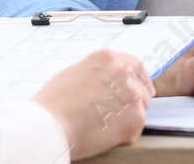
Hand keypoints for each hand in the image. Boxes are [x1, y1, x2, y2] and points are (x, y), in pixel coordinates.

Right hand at [33, 50, 153, 160]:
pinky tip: (105, 135)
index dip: (139, 79)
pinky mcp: (135, 117)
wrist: (50, 125)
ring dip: (128, 118)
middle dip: (131, 102)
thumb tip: (104, 83)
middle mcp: (123, 71)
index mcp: (107, 58)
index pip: (134, 65)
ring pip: (141, 108)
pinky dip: (124, 135)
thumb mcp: (75, 74)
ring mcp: (131, 93)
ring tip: (104, 125)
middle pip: (140, 88)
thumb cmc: (54, 104)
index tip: (143, 88)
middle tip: (117, 115)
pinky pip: (135, 128)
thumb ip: (97, 74)